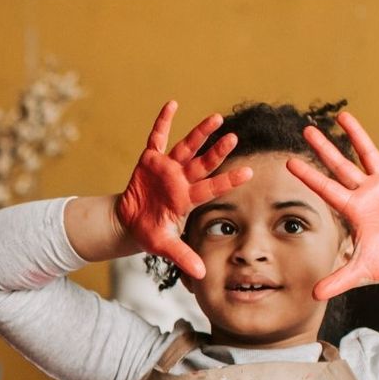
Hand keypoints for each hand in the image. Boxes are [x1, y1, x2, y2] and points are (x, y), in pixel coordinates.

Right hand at [114, 101, 252, 279]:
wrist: (129, 223)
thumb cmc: (150, 233)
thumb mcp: (165, 246)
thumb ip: (183, 257)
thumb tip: (201, 274)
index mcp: (187, 198)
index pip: (212, 188)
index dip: (228, 181)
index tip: (249, 174)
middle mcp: (182, 179)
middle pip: (203, 163)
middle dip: (217, 151)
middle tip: (234, 138)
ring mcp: (167, 168)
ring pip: (187, 146)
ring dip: (200, 133)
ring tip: (216, 118)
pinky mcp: (150, 160)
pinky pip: (157, 137)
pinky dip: (163, 121)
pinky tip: (172, 104)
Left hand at [285, 112, 378, 300]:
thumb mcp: (360, 272)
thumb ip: (337, 281)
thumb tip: (314, 296)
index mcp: (351, 209)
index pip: (325, 188)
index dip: (308, 175)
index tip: (289, 162)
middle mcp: (364, 193)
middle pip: (341, 165)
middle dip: (324, 148)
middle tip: (306, 129)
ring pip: (369, 154)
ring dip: (357, 135)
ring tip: (343, 115)